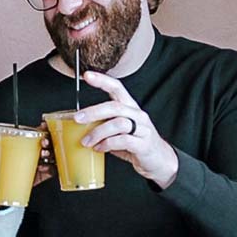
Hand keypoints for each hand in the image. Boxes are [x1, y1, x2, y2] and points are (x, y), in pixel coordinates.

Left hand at [0, 129, 54, 210]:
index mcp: (25, 142)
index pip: (39, 132)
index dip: (44, 128)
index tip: (43, 127)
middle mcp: (34, 151)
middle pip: (48, 144)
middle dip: (49, 143)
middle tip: (43, 146)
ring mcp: (37, 164)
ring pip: (52, 157)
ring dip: (52, 156)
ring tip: (43, 158)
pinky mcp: (38, 177)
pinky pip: (50, 172)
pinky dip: (51, 170)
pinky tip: (45, 169)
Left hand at [75, 71, 178, 188]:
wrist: (158, 161)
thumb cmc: (136, 144)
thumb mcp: (118, 131)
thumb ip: (103, 125)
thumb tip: (79, 125)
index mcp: (130, 107)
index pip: (117, 87)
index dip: (102, 80)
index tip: (87, 75)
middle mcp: (138, 115)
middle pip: (115, 106)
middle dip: (94, 111)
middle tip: (77, 119)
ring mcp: (143, 129)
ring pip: (119, 123)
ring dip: (98, 132)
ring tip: (86, 142)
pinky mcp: (144, 144)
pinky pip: (124, 141)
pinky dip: (107, 144)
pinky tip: (99, 148)